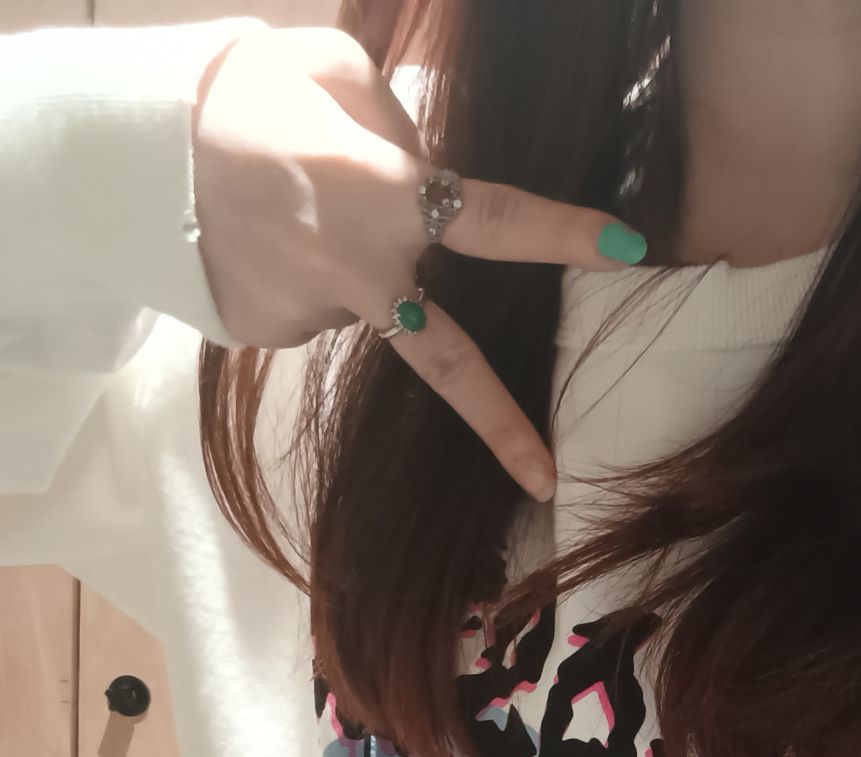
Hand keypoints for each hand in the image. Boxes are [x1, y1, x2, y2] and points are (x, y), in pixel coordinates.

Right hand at [192, 27, 647, 499]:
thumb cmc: (242, 96)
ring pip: (362, 301)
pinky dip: (299, 276)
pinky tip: (258, 241)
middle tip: (544, 478)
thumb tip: (420, 163)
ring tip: (282, 209)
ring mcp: (317, 315)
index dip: (567, 234)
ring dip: (345, 265)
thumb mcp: (333, 74)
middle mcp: (365, 274)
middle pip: (447, 360)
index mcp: (392, 197)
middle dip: (500, 424)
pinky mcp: (273, 336)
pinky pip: (310, 306)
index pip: (500, 221)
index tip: (631, 251)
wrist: (128, 157)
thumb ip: (397, 126)